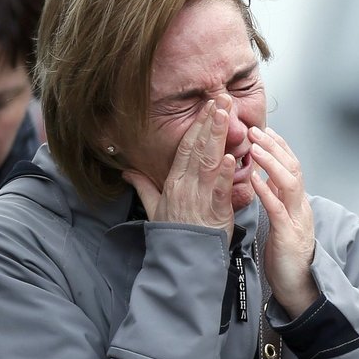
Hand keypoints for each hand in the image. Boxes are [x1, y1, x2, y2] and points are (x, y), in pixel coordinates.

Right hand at [123, 97, 235, 241]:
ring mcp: (199, 197)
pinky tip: (230, 155)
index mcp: (173, 182)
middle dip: (209, 121)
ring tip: (225, 114)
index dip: (197, 125)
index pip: (186, 147)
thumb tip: (128, 172)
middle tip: (221, 99)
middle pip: (198, 147)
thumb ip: (143, 186)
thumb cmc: (172, 234)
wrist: (180, 259)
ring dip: (217, 136)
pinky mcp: (213, 212)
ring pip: (208, 161)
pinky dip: (224, 172)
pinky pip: (218, 189)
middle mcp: (185, 185)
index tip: (208, 107)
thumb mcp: (153, 208)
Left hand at [249, 126, 317, 315]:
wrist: (298, 288)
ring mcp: (297, 219)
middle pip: (293, 167)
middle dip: (273, 146)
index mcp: (297, 202)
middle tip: (254, 129)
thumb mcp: (279, 220)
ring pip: (289, 182)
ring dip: (270, 162)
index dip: (278, 146)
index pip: (291, 165)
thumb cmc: (284, 256)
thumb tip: (263, 176)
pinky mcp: (289, 235)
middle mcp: (301, 206)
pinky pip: (277, 208)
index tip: (263, 129)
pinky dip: (265, 190)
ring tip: (253, 147)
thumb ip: (275, 198)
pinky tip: (253, 178)